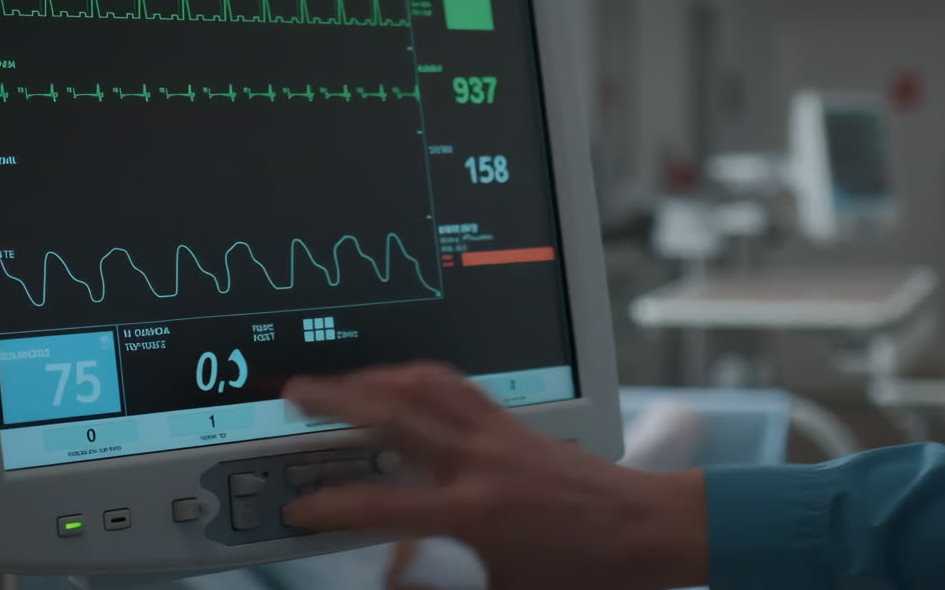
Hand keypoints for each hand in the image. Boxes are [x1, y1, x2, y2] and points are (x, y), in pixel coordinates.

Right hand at [283, 363, 708, 589]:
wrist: (650, 531)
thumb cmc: (588, 572)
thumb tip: (391, 582)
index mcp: (477, 511)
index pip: (386, 504)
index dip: (334, 506)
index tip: (299, 508)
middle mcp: (482, 460)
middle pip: (395, 414)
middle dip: (337, 398)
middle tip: (294, 392)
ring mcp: (499, 433)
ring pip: (425, 385)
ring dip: (374, 376)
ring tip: (339, 379)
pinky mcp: (514, 421)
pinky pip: (457, 385)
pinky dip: (419, 376)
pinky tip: (403, 380)